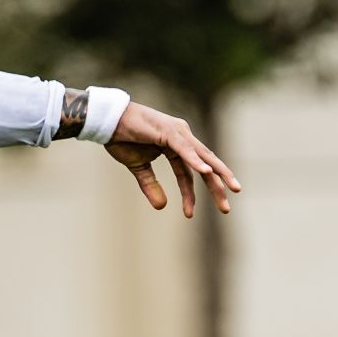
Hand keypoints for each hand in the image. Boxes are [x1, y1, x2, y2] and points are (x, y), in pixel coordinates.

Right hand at [106, 102, 241, 216]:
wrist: (107, 122)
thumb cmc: (121, 139)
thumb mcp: (138, 167)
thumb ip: (150, 185)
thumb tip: (162, 207)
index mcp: (176, 146)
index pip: (190, 173)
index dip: (191, 194)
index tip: (189, 215)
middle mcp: (182, 138)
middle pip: (204, 166)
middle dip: (218, 186)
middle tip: (226, 209)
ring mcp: (178, 132)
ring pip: (202, 156)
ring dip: (217, 174)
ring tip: (231, 189)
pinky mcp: (169, 131)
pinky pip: (185, 149)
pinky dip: (195, 160)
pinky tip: (206, 172)